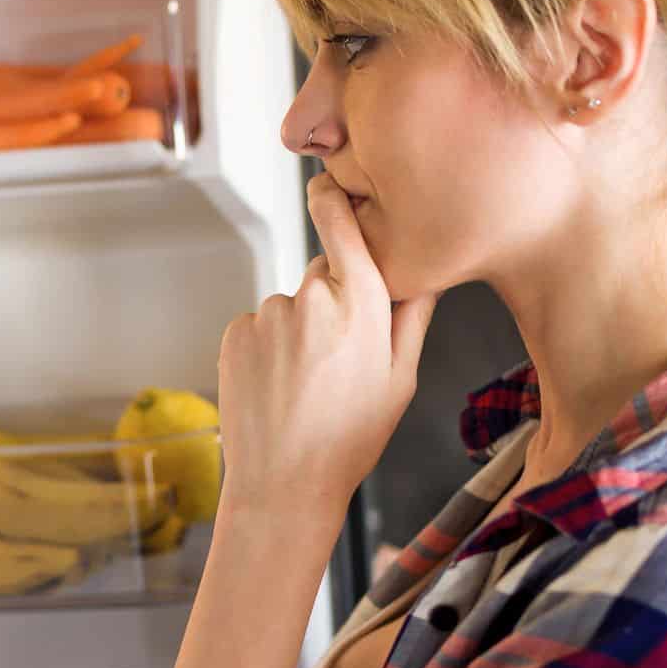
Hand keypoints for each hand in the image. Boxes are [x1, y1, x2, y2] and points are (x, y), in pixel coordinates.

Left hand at [215, 171, 438, 520]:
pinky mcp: (236, 333)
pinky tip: (279, 387)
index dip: (334, 199)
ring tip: (306, 384)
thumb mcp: (401, 380)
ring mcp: (268, 315)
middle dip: (333, 300)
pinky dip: (268, 348)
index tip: (329, 184)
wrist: (283, 484)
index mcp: (362, 306)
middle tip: (338, 359)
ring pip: (290, 306)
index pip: (343, 225)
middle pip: (324, 274)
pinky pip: (259, 326)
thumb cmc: (351, 438)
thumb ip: (414, 315)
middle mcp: (312, 299)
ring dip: (298, 331)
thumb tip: (430, 268)